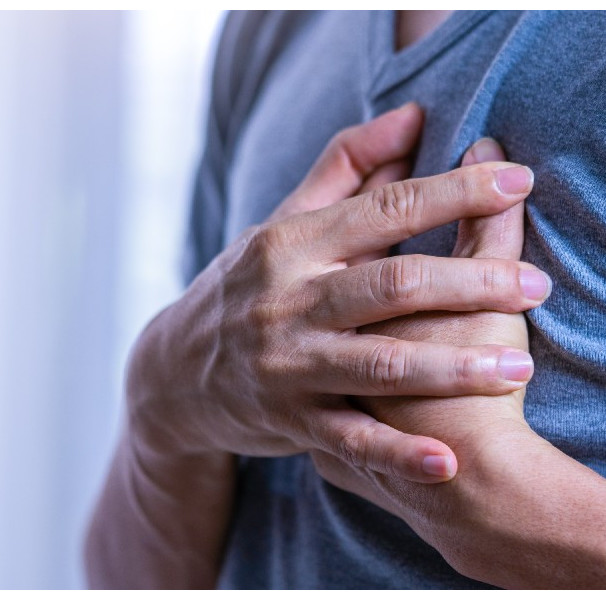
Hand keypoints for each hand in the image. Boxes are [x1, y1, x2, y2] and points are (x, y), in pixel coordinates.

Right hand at [127, 107, 543, 484]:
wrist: (172, 371)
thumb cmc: (241, 287)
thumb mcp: (281, 222)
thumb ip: (346, 167)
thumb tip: (411, 116)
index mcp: (292, 244)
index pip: (386, 208)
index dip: (455, 192)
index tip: (516, 182)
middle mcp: (289, 302)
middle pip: (394, 285)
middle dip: (472, 283)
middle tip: (536, 287)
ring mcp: (289, 365)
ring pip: (381, 364)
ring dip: (453, 367)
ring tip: (517, 369)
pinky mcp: (290, 420)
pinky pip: (351, 439)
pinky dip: (398, 454)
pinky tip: (447, 462)